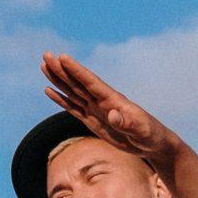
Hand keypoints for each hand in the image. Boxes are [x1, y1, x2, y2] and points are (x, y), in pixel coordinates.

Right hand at [41, 52, 179, 164]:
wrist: (153, 144)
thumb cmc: (151, 135)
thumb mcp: (141, 130)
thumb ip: (126, 122)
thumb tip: (113, 114)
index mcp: (113, 100)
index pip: (91, 82)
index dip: (77, 70)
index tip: (62, 57)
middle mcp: (102, 101)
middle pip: (77, 82)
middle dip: (61, 69)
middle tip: (46, 54)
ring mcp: (96, 110)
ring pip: (72, 92)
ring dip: (58, 79)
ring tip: (44, 66)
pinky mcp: (92, 120)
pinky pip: (73, 108)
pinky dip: (60, 99)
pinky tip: (49, 90)